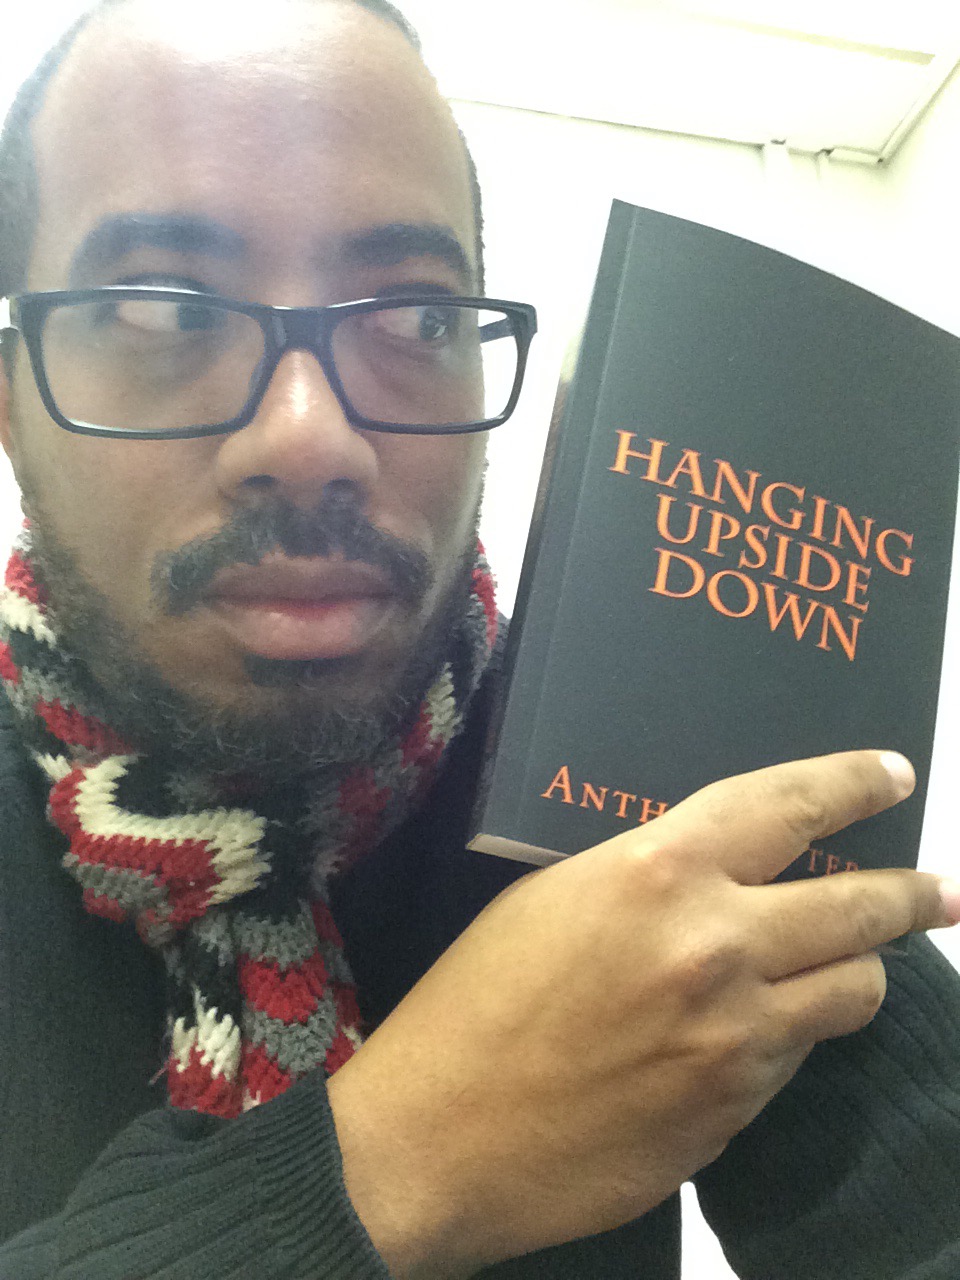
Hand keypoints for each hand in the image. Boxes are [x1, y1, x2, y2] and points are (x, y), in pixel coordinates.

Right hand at [328, 750, 954, 1277]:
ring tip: (857, 964)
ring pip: (857, 989)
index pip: (787, 805)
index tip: (893, 774)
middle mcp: (716, 944)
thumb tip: (719, 873)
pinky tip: (764, 1031)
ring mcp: (738, 1034)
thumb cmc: (475, 1000)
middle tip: (941, 889)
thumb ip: (649, 876)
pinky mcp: (737, 1109)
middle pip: (858, 907)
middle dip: (913, 892)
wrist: (441, 1135)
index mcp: (658, 871)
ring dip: (864, 968)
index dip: (852, 783)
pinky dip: (797, 1033)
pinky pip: (801, 1055)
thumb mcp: (554, 898)